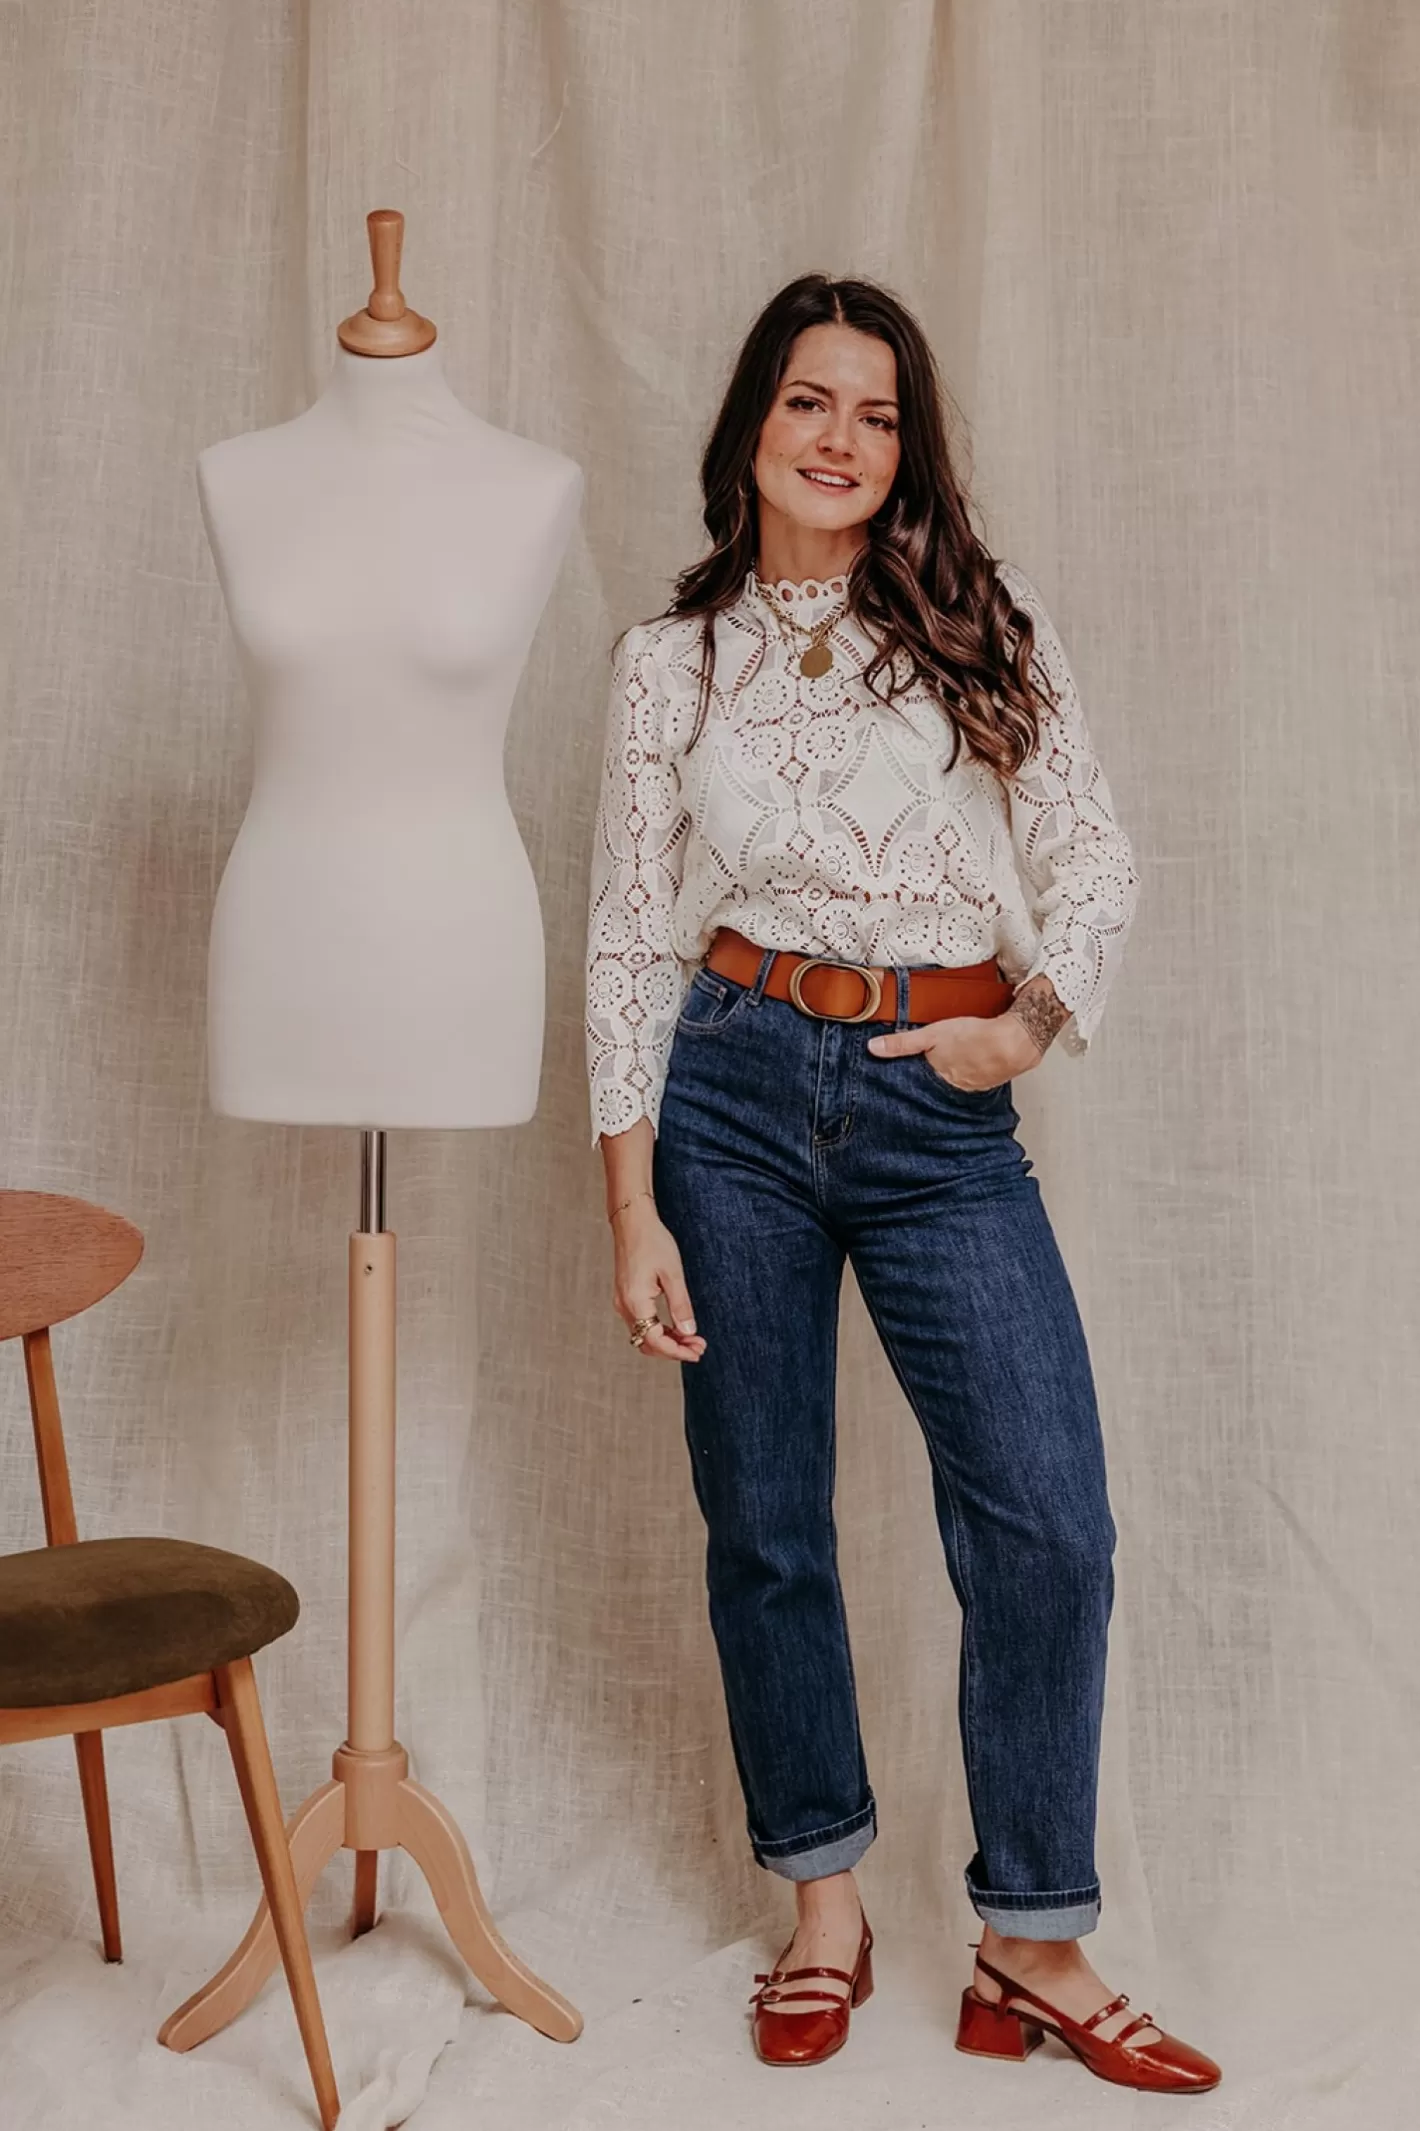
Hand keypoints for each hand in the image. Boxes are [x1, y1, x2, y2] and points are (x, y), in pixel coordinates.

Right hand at [611, 1198, 707, 1362]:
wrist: (632, 1222)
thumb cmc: (653, 1242)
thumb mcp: (673, 1274)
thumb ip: (681, 1305)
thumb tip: (689, 1332)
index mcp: (635, 1302)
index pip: (656, 1340)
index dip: (678, 1351)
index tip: (698, 1351)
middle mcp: (624, 1306)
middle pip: (647, 1343)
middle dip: (674, 1350)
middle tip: (699, 1348)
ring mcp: (623, 1302)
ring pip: (644, 1335)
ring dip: (667, 1341)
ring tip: (692, 1339)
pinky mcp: (625, 1297)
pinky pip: (641, 1323)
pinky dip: (659, 1330)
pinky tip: (677, 1328)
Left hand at [866, 1011, 1042, 1089]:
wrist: (1015, 1041)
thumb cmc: (975, 1037)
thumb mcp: (932, 1034)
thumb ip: (903, 1043)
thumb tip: (874, 1048)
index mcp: (937, 1076)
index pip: (916, 1082)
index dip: (909, 1079)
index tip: (901, 1078)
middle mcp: (953, 1086)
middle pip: (935, 1085)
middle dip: (929, 1080)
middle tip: (926, 1073)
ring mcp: (973, 1085)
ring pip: (955, 1083)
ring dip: (951, 1077)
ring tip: (949, 1066)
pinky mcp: (989, 1080)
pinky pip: (974, 1079)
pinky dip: (970, 1073)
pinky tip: (972, 1063)